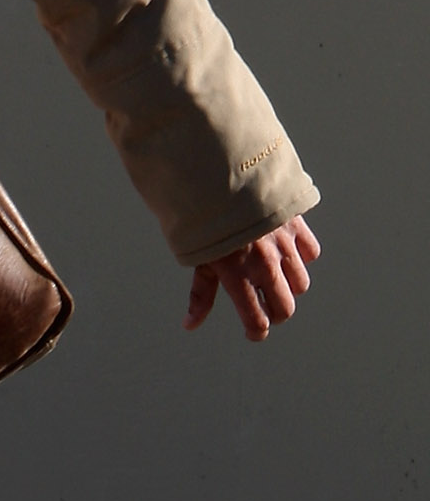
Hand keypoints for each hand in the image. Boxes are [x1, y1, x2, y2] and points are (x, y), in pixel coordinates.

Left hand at [185, 216, 319, 341]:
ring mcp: (282, 243)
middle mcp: (263, 263)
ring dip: (288, 284)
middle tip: (262, 303)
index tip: (251, 330)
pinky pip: (310, 252)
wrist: (215, 168)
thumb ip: (200, 293)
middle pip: (284, 308)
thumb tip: (190, 325)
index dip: (256, 332)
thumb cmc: (202, 215)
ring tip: (271, 273)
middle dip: (274, 312)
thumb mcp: (197, 255)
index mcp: (237, 273)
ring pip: (300, 283)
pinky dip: (301, 255)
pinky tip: (283, 248)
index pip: (258, 322)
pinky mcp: (295, 223)